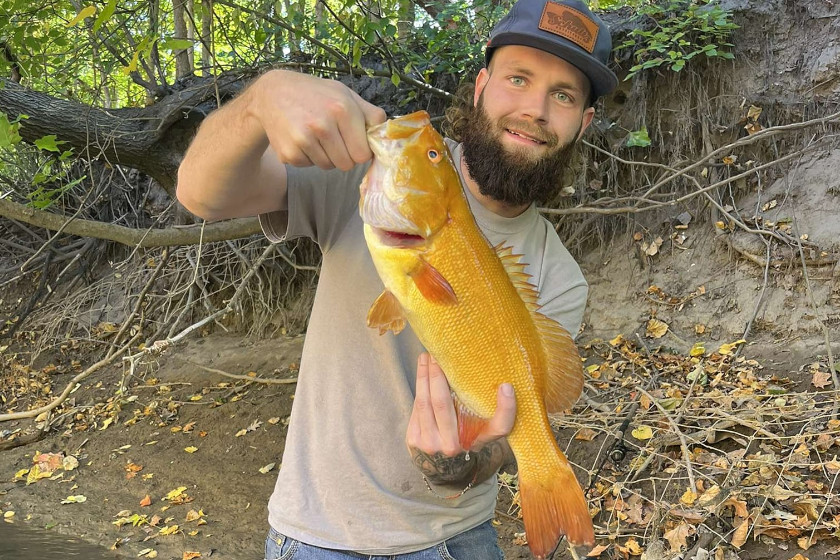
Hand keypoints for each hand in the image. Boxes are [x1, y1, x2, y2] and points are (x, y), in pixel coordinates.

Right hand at [249, 70, 385, 169]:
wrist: (272, 94)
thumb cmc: (315, 94)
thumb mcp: (344, 94)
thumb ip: (369, 113)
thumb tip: (387, 134)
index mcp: (342, 110)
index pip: (362, 154)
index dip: (360, 150)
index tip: (354, 142)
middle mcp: (322, 125)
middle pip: (346, 164)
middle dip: (344, 155)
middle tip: (334, 138)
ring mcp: (303, 140)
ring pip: (328, 166)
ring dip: (326, 156)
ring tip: (316, 135)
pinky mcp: (289, 153)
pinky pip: (310, 166)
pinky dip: (308, 157)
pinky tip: (301, 138)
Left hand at [406, 352, 515, 458]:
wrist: (444, 467)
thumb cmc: (468, 439)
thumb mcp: (487, 433)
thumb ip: (502, 415)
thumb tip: (506, 387)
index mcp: (474, 442)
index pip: (495, 427)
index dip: (505, 409)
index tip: (506, 386)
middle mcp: (450, 446)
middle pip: (441, 403)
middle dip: (438, 376)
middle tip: (438, 355)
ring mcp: (428, 444)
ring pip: (424, 402)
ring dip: (422, 377)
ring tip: (426, 358)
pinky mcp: (413, 439)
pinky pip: (417, 408)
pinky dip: (419, 389)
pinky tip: (422, 374)